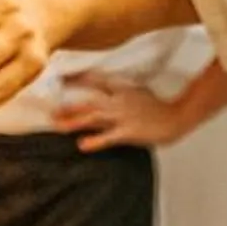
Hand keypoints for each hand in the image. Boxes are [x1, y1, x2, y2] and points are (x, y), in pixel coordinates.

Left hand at [54, 74, 184, 152]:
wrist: (177, 117)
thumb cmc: (158, 107)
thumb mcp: (138, 91)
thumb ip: (121, 90)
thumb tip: (108, 88)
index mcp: (122, 88)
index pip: (95, 80)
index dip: (77, 80)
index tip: (61, 80)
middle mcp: (119, 100)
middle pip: (88, 102)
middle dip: (68, 106)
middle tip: (50, 111)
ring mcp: (123, 116)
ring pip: (93, 117)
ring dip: (74, 121)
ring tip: (58, 126)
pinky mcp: (128, 132)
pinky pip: (108, 137)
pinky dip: (94, 141)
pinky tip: (82, 145)